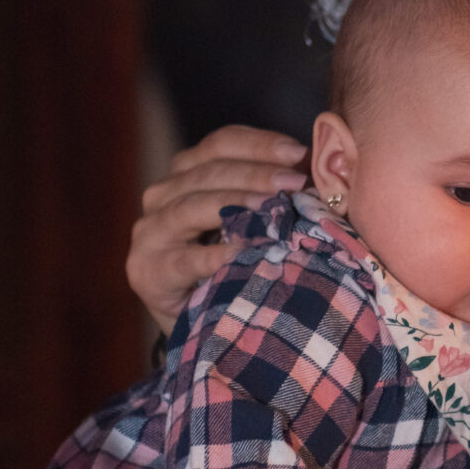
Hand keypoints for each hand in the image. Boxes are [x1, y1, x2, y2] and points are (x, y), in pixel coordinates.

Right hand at [127, 125, 307, 332]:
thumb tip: (323, 171)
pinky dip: (213, 256)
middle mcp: (162, 194)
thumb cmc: (236, 263)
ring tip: (272, 209)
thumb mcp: (255, 221)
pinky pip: (183, 259)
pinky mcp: (146, 270)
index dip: (260, 144)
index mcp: (188, 172)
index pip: (221, 143)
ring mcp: (150, 232)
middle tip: (294, 181)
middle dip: (255, 173)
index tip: (300, 152)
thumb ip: (276, 193)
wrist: (202, 324)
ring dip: (235, 204)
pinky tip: (241, 253)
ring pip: (190, 206)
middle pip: (208, 171)